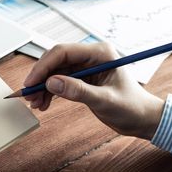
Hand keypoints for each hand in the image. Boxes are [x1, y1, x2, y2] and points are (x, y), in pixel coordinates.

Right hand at [23, 42, 164, 139]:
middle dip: (40, 78)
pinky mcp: (82, 78)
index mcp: (99, 53)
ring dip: (42, 87)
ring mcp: (85, 67)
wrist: (142, 119)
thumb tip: (51, 84)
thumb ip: (78, 91)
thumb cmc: (132, 107)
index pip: (63, 52)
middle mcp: (90, 56)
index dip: (43, 66)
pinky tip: (44, 104)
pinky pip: (59, 81)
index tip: (31, 83)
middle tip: (29, 95)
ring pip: (54, 72)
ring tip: (36, 104)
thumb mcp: (105, 101)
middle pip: (55, 61)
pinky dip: (49, 92)